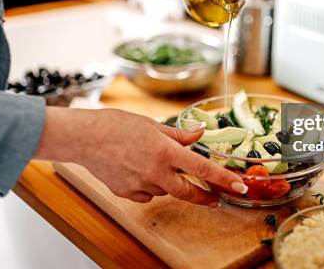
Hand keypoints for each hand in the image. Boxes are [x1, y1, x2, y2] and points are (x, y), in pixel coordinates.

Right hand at [35, 107, 247, 204]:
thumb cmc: (116, 125)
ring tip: (152, 163)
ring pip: (165, 190)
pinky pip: (146, 194)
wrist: (84, 138)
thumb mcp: (152, 124)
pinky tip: (137, 171)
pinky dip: (149, 186)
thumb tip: (199, 133)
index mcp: (165, 151)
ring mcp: (141, 185)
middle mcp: (156, 171)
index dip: (224, 179)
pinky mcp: (127, 193)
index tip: (240, 187)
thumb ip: (179, 134)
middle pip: (188, 192)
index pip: (203, 168)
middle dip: (204, 197)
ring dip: (169, 182)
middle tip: (214, 198)